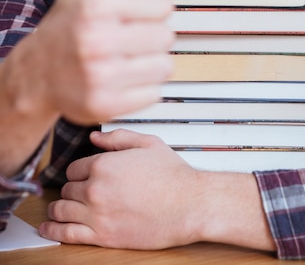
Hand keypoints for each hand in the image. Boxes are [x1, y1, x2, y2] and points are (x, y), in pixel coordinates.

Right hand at [31, 0, 173, 123]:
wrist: (38, 72)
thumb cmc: (70, 21)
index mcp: (97, 5)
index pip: (163, 6)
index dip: (149, 8)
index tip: (128, 12)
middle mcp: (96, 41)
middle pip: (166, 36)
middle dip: (150, 34)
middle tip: (124, 36)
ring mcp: (100, 76)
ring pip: (165, 64)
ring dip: (150, 61)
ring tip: (124, 56)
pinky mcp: (106, 105)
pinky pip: (155, 92)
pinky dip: (143, 86)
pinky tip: (120, 76)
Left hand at [40, 129, 275, 251]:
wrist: (189, 204)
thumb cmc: (173, 175)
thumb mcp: (147, 143)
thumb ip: (118, 137)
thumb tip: (95, 136)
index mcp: (105, 164)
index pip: (75, 168)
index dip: (79, 171)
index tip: (82, 176)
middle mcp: (96, 188)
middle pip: (67, 188)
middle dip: (71, 189)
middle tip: (76, 192)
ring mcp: (97, 213)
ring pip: (62, 210)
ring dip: (57, 208)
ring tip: (56, 209)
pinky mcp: (102, 236)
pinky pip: (67, 235)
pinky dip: (54, 232)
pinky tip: (49, 229)